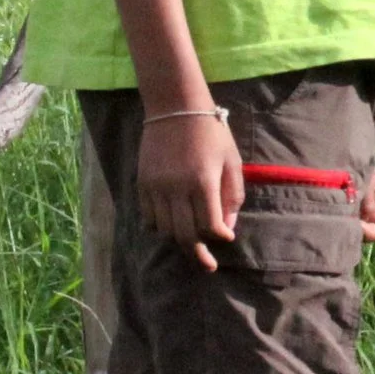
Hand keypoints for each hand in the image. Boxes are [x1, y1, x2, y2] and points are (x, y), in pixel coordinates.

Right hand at [137, 113, 241, 270]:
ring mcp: (155, 187)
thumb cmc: (212, 133)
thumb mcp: (231, 160)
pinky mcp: (142, 184)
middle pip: (184, 234)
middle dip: (198, 253)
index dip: (219, 237)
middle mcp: (176, 188)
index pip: (209, 224)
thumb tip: (227, 227)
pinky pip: (149, 217)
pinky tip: (171, 226)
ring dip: (179, 239)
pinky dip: (160, 227)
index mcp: (202, 181)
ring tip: (192, 242)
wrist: (176, 108)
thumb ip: (232, 195)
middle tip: (207, 265)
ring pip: (165, 229)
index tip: (227, 240)